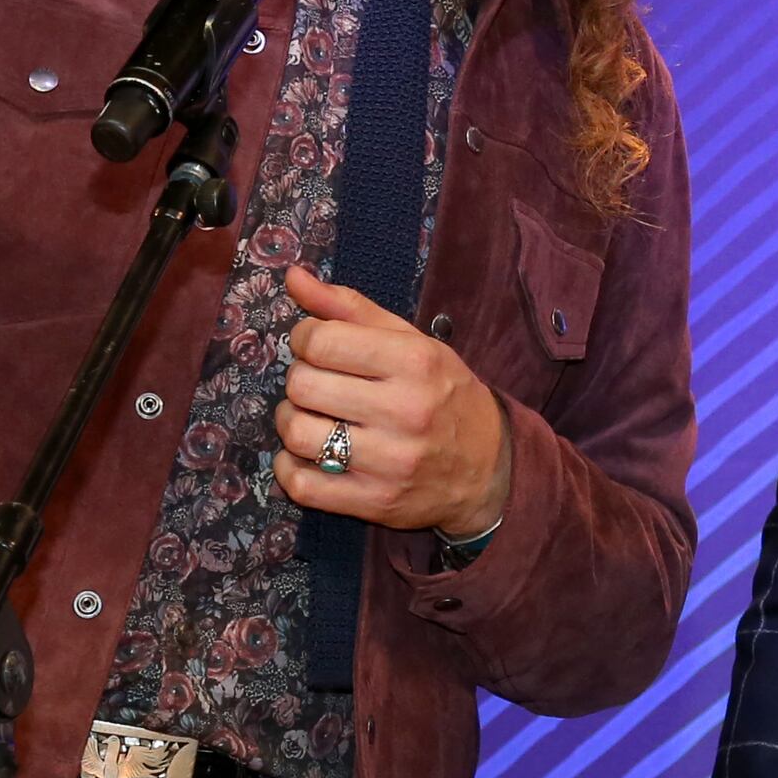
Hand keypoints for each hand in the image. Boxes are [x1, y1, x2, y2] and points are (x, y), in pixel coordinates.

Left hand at [274, 263, 511, 538]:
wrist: (489, 469)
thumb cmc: (444, 395)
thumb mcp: (411, 342)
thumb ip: (350, 308)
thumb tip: (293, 276)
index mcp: (414, 362)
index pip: (322, 341)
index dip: (305, 339)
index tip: (317, 347)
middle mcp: (404, 410)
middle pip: (304, 385)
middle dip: (300, 380)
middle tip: (318, 384)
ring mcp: (390, 461)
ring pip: (297, 434)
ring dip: (290, 422)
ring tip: (309, 418)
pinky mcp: (374, 502)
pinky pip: (301, 485)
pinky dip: (289, 467)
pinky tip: (306, 456)